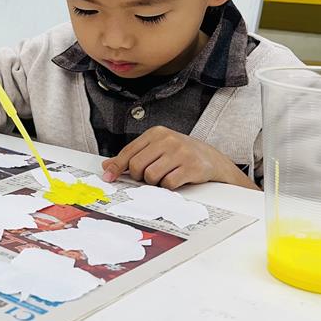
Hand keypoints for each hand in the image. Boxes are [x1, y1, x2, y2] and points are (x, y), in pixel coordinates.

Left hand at [101, 126, 255, 189]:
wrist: (212, 160)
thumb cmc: (180, 154)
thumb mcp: (156, 149)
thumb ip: (132, 156)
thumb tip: (107, 166)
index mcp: (156, 133)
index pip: (129, 152)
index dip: (117, 166)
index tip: (109, 177)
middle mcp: (168, 139)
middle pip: (137, 166)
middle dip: (139, 176)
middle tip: (148, 177)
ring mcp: (181, 152)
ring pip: (151, 176)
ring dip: (155, 182)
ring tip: (164, 177)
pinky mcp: (192, 167)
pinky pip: (168, 184)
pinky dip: (168, 187)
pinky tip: (176, 180)